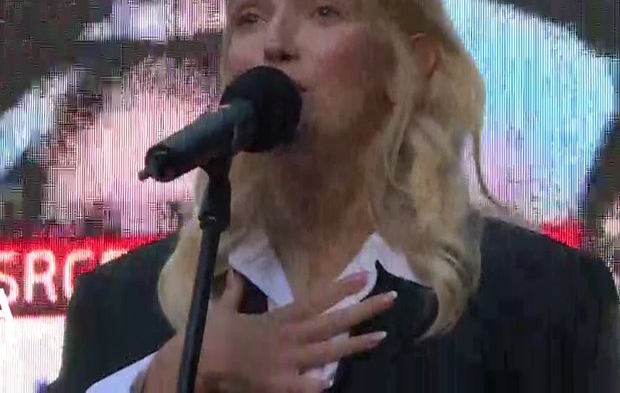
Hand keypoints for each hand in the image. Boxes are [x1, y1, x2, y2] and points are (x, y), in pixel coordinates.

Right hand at [144, 270, 395, 392]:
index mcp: (279, 318)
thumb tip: (235, 272)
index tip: (364, 275)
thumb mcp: (224, 308)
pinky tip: (335, 383)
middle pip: (332, 322)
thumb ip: (235, 292)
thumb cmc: (213, 334)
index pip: (316, 299)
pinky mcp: (277, 383)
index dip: (341, 287)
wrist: (196, 360)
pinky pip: (303, 385)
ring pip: (327, 351)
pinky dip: (318, 384)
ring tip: (382, 335)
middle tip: (389, 297)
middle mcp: (288, 335)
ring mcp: (285, 360)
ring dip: (356, 344)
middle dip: (362, 309)